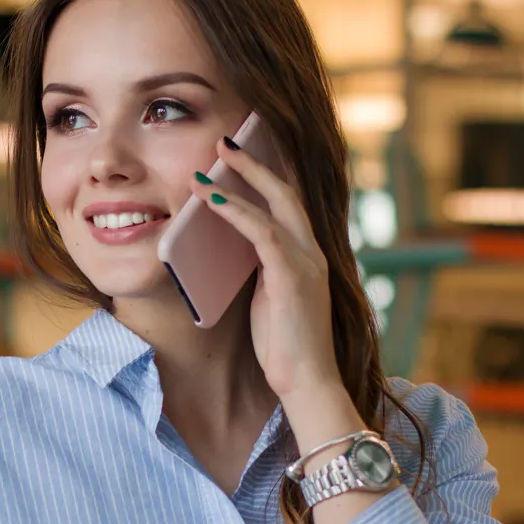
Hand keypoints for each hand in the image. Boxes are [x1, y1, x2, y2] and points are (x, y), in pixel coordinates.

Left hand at [190, 137, 340, 401]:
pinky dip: (236, 212)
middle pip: (287, 191)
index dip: (266, 175)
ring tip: (211, 159)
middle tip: (226, 140)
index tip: (241, 154)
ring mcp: (306, 262)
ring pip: (276, 204)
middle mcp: (312, 252)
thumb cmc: (283, 347)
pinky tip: (211, 199)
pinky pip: (262, 233)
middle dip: (255, 163)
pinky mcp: (293, 277)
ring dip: (241, 178)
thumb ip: (258, 269)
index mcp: (306, 257)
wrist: (306, 383)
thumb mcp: (266, 298)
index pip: (289, 204)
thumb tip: (228, 247)